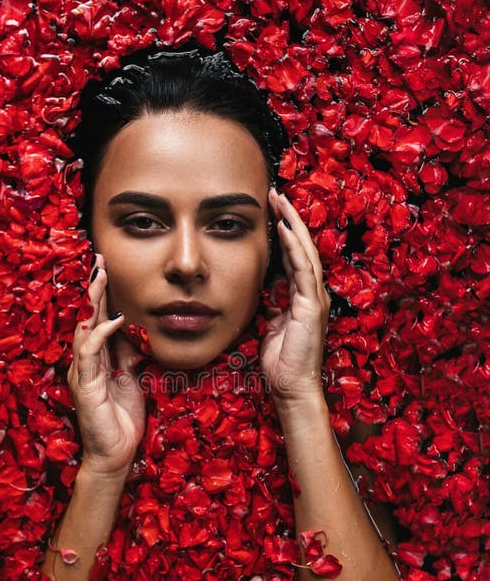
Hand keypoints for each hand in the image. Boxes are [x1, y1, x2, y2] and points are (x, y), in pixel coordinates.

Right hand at [67, 254, 145, 475]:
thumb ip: (129, 356)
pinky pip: (90, 352)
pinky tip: (114, 319)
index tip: (105, 268)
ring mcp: (82, 372)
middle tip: (99, 259)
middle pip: (86, 316)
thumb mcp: (131, 379)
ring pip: (83, 327)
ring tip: (101, 276)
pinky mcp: (85, 385)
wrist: (114, 455)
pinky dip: (101, 333)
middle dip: (93, 287)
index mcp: (95, 359)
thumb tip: (135, 333)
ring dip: (93, 301)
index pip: (96, 319)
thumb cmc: (121, 420)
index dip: (101, 294)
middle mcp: (84, 361)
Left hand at [260, 189, 330, 403]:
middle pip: (303, 247)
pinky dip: (295, 247)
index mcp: (303, 296)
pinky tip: (285, 229)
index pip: (294, 256)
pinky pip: (303, 270)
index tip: (272, 210)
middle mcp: (313, 292)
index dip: (285, 232)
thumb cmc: (282, 362)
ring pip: (306, 252)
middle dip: (290, 218)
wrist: (291, 386)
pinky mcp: (312, 306)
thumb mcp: (273, 325)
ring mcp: (315, 298)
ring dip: (292, 224)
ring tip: (280, 201)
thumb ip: (273, 306)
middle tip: (276, 194)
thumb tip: (266, 292)